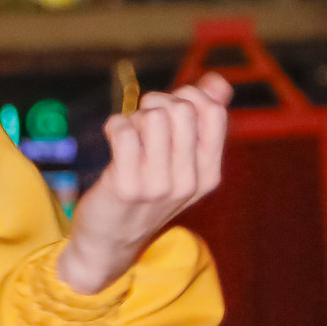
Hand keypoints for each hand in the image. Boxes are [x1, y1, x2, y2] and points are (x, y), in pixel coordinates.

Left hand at [55, 72, 231, 294]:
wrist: (109, 244)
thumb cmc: (144, 194)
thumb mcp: (181, 164)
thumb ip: (200, 122)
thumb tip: (217, 81)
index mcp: (209, 174)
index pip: (214, 112)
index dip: (189, 95)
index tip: (169, 108)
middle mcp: (189, 181)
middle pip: (182, 109)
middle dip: (157, 103)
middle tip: (142, 122)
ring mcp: (158, 186)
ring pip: (153, 117)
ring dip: (135, 117)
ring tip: (129, 135)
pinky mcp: (125, 186)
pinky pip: (123, 131)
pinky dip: (115, 125)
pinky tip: (113, 138)